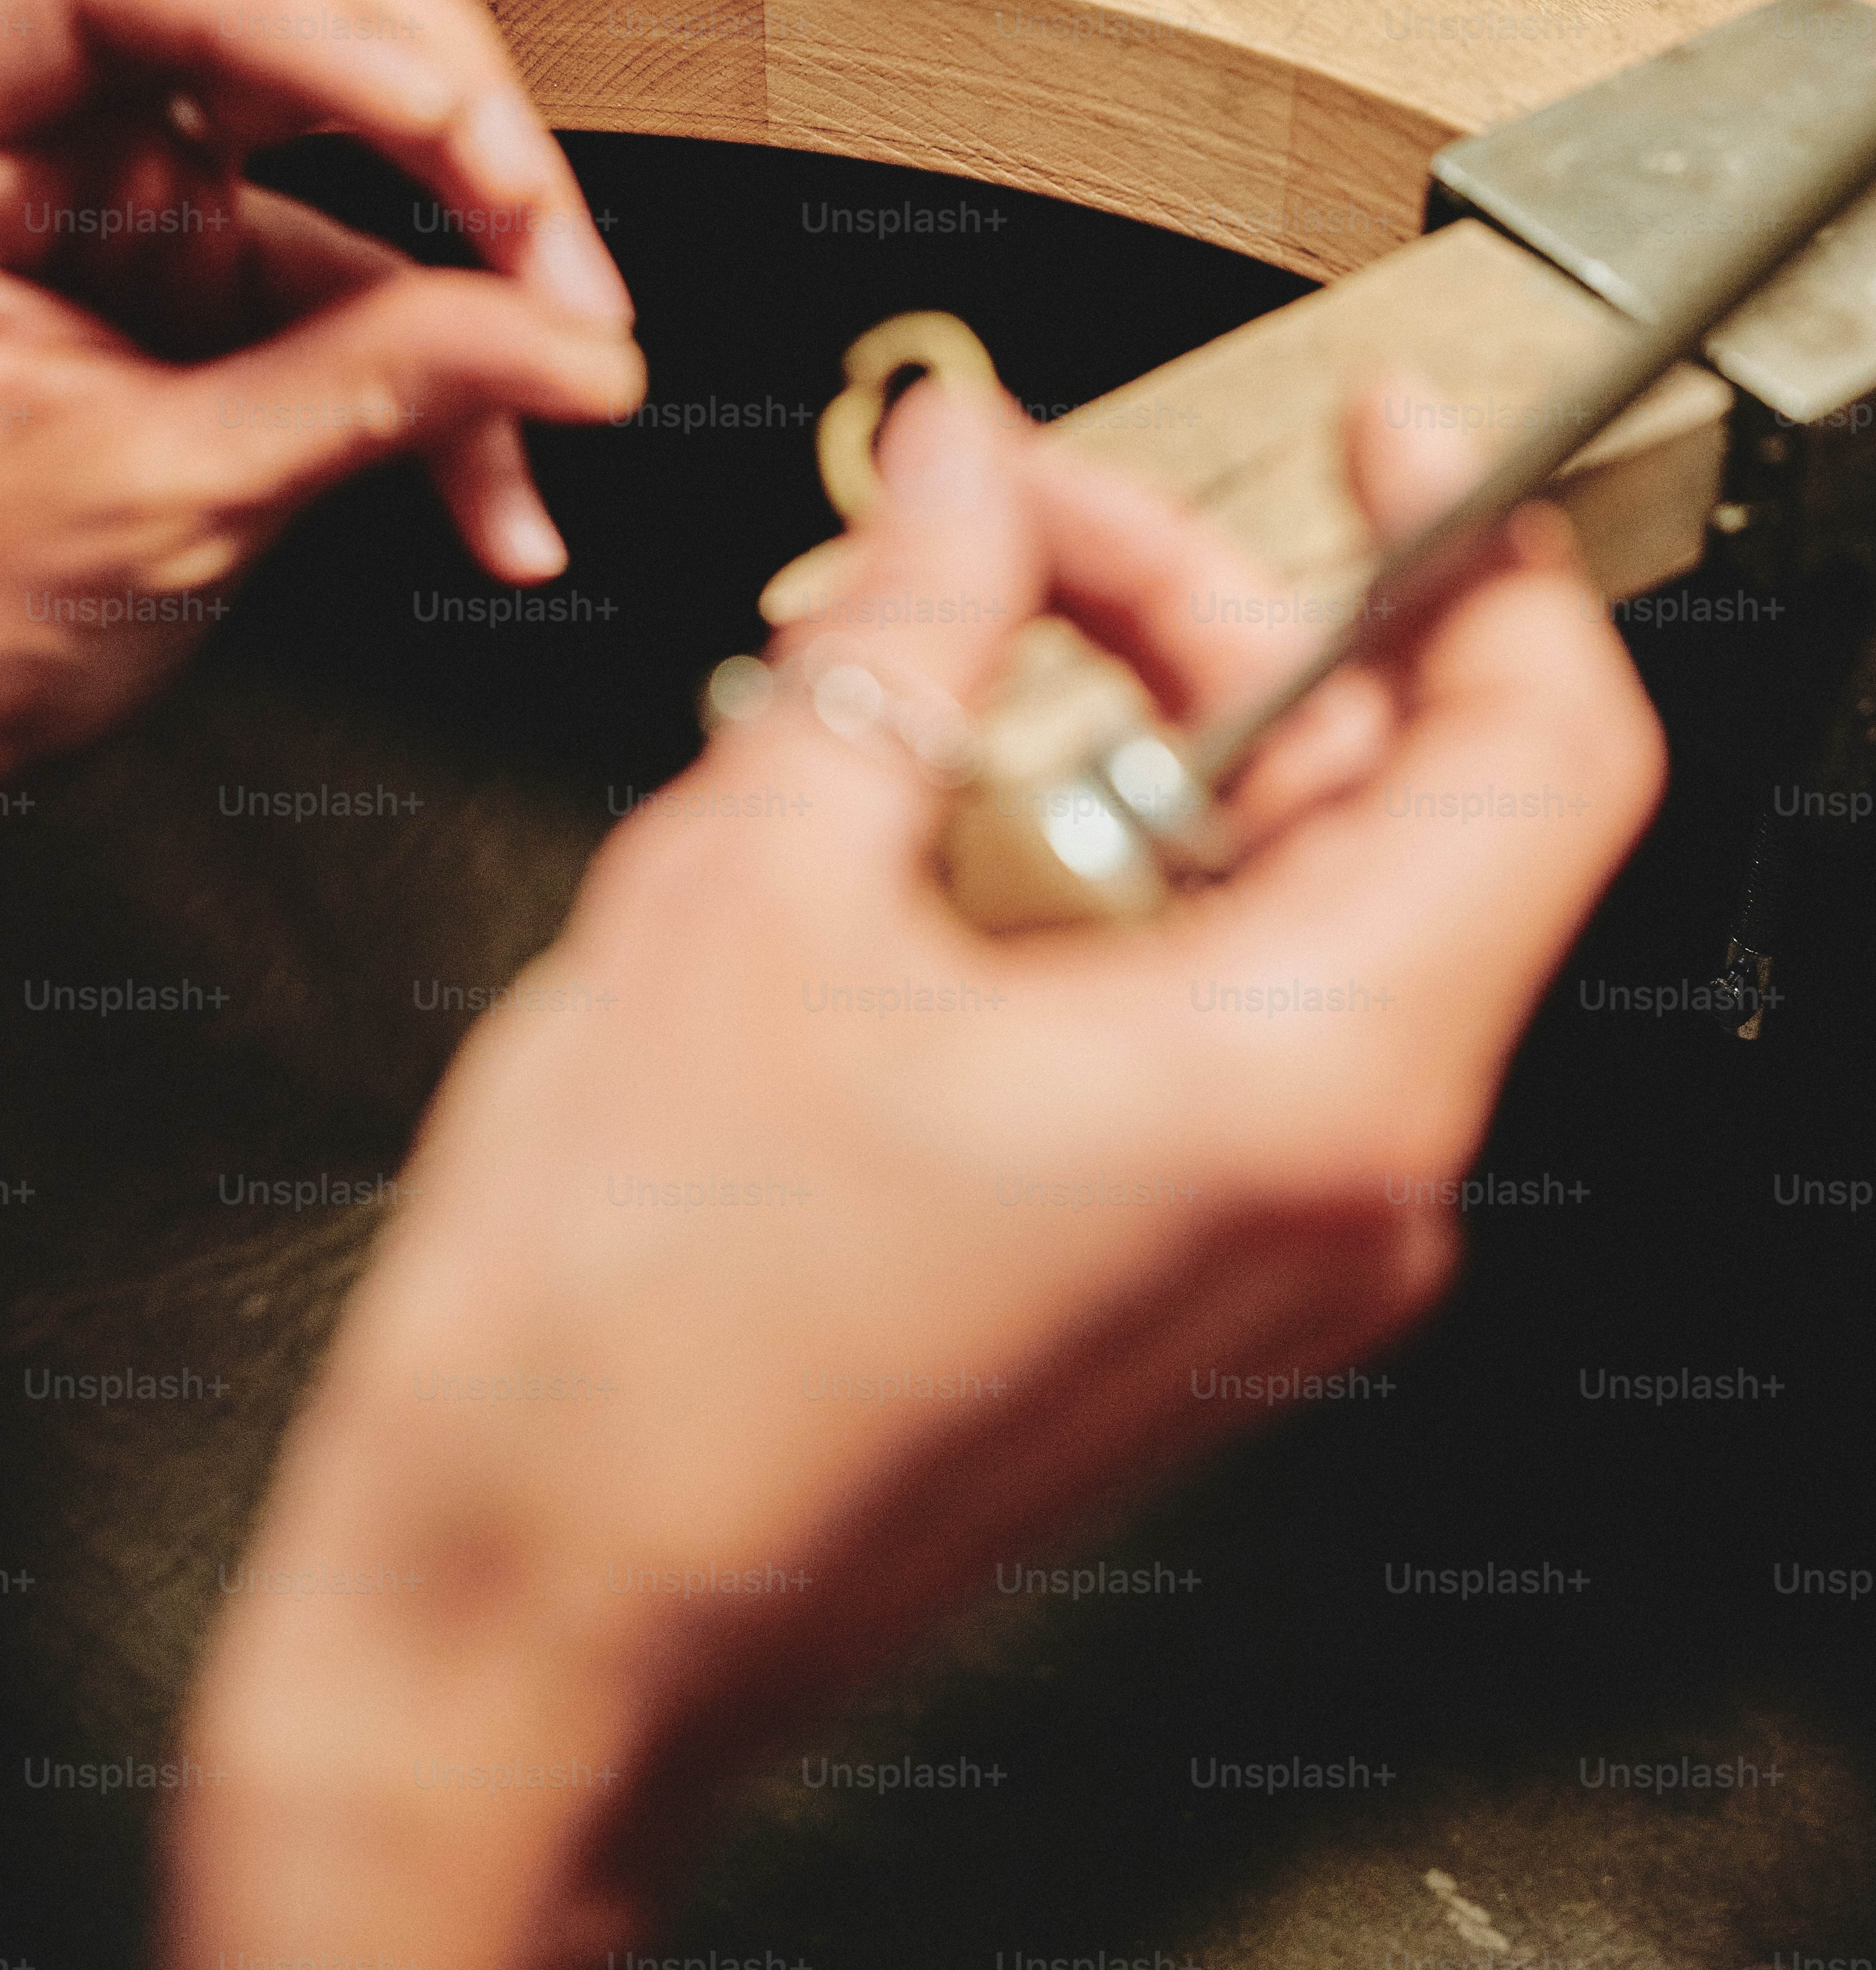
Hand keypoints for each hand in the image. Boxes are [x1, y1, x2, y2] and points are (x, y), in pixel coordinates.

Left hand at [0, 0, 642, 779]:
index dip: (306, 18)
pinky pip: (370, 266)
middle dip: (439, 92)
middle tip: (539, 231)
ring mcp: (126, 182)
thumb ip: (366, 403)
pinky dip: (459, 364)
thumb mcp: (155, 508)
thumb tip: (561, 348)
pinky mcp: (208, 260)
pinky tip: (499, 484)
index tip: (451, 129)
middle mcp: (31, 122)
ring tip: (567, 347)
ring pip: (345, 92)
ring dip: (482, 215)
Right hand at [166, 383, 1664, 1967]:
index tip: (1390, 443)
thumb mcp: (753, 885)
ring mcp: (1267, 1236)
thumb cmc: (616, 1346)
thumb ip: (902, 633)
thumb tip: (960, 475)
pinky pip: (1203, 1004)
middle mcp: (1337, 1181)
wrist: (529, 1625)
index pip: (1539, 752)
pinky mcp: (1180, 1258)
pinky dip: (1082, 881)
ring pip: (1270, 895)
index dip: (1483, 554)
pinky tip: (907, 847)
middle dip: (1194, 625)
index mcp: (1304, 1086)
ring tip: (889, 702)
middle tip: (1007, 538)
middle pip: (1376, 800)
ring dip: (1101, 753)